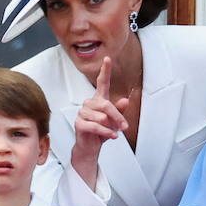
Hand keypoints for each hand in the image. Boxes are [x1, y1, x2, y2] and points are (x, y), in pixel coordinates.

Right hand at [69, 58, 128, 187]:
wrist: (90, 146)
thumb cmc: (102, 131)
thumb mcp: (115, 121)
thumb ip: (120, 111)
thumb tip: (126, 100)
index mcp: (99, 100)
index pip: (102, 82)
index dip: (105, 70)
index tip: (107, 58)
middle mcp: (90, 104)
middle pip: (106, 105)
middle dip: (117, 116)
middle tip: (125, 127)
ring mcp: (83, 113)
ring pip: (102, 117)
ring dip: (111, 127)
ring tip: (112, 132)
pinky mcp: (79, 123)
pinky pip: (96, 126)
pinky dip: (106, 133)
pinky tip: (112, 136)